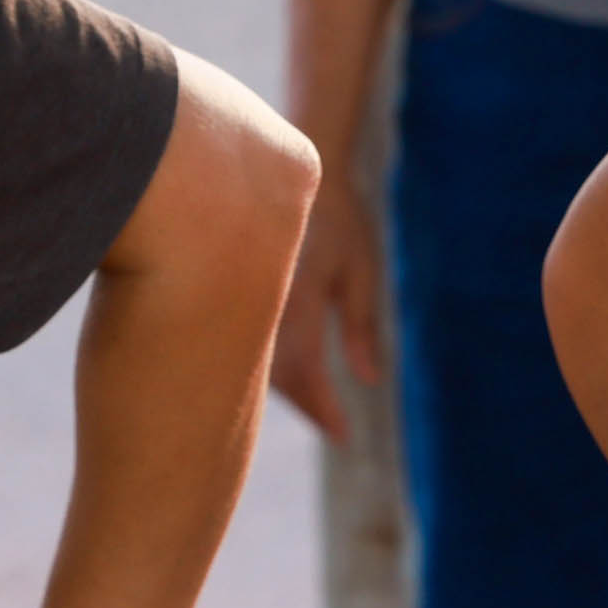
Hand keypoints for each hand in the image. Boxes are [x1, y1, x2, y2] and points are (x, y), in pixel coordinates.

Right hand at [270, 179, 384, 434]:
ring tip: (318, 407)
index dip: (323, 410)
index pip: (307, 372)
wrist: (287, 171)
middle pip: (277, 378)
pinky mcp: (238, 294)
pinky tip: (290, 374)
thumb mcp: (362, 269)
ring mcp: (248, 300)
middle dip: (307, 407)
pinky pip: (247, 344)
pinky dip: (269, 366)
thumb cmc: (339, 219)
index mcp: (300, 298)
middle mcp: (267, 304)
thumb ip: (363, 326)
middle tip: (335, 428)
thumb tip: (369, 381)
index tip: (345, 436)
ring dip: (287, 390)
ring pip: (259, 365)